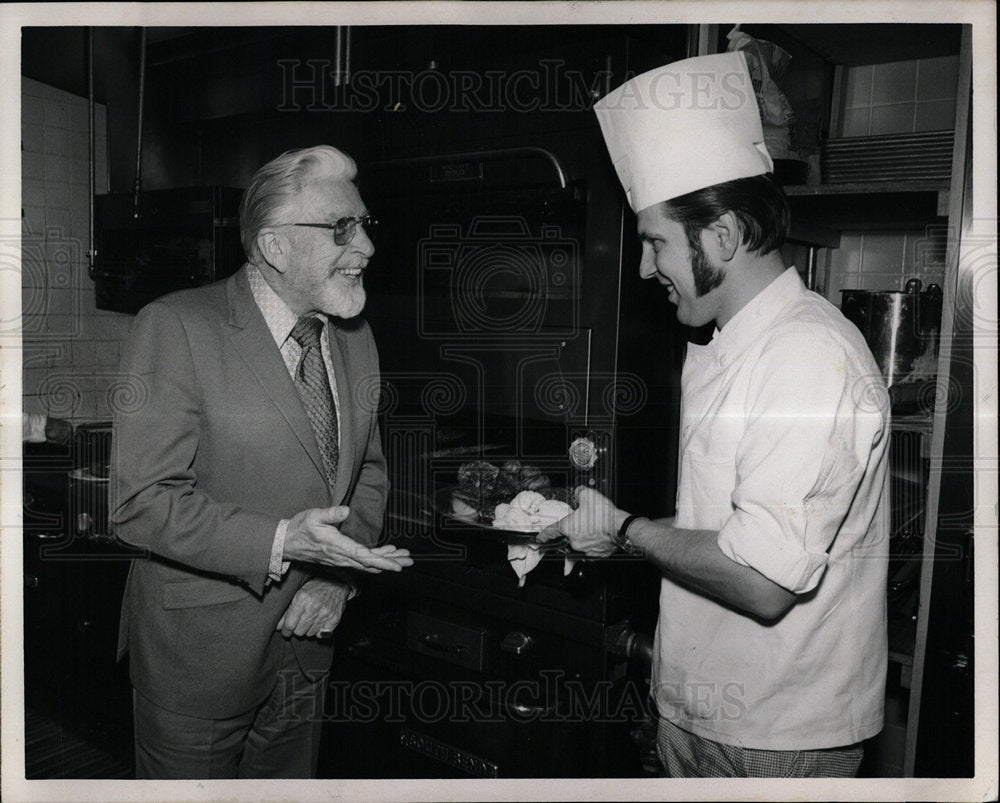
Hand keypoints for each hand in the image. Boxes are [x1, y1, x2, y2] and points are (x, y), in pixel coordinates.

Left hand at [276, 577, 349, 638]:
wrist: (337, 581)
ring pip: (310, 634)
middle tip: (299, 622)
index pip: (289, 625)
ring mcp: (325, 614)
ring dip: (308, 629)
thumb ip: (287, 610)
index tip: (286, 630)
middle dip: (297, 629)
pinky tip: (318, 623)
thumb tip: (278, 626)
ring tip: (310, 620)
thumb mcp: (298, 593)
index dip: (285, 630)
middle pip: (299, 632)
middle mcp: (313, 607)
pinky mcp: (334, 619)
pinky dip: (319, 631)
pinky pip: (322, 635)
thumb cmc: (315, 586)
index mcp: (301, 599)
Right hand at [283, 505, 412, 571]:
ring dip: (387, 561)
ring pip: (368, 564)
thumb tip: (345, 510)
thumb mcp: (313, 516)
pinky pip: (362, 561)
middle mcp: (341, 557)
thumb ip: (330, 514)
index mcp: (338, 547)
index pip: (364, 557)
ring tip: (404, 557)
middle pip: (371, 564)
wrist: (286, 543)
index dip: (382, 561)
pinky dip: (377, 558)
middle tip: (410, 561)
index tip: (397, 565)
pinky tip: (387, 553)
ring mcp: (341, 559)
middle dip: (392, 563)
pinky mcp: (341, 558)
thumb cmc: (300, 528)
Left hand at [536, 486, 624, 557]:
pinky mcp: (595, 555)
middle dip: (565, 536)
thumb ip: (579, 493)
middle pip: (563, 541)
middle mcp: (573, 541)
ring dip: (577, 542)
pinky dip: (589, 548)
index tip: (539, 539)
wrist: (621, 529)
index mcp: (567, 528)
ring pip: (575, 548)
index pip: (550, 532)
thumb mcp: (588, 496)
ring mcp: (584, 550)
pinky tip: (594, 542)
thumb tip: (578, 492)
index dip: (543, 535)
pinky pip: (587, 553)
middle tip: (572, 530)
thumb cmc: (604, 515)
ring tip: (586, 535)